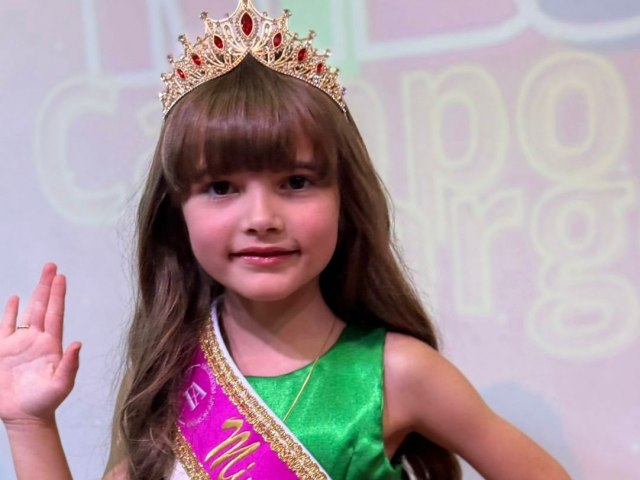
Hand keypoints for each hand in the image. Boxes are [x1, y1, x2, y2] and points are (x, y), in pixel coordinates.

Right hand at [0, 263, 80, 425]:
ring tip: (42, 275)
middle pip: (42, 307)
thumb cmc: (45, 402)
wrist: (23, 416)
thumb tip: (78, 343)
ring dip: (33, 294)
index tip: (61, 277)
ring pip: (27, 312)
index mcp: (51, 345)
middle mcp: (37, 339)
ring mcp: (20, 343)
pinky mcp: (3, 351)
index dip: (58, 295)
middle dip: (47, 286)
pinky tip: (15, 299)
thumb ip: (69, 365)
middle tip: (52, 265)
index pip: (55, 314)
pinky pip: (6, 327)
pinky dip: (10, 312)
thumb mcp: (61, 385)